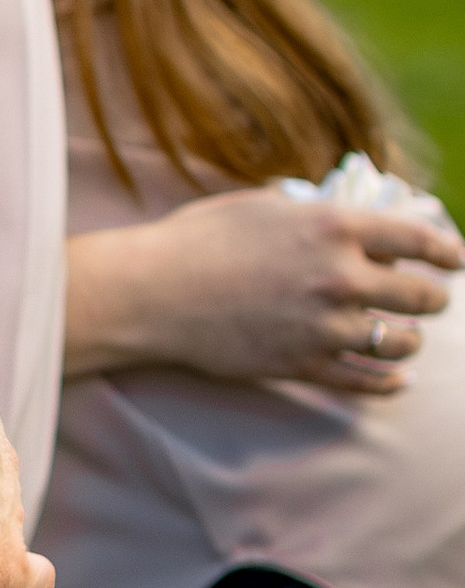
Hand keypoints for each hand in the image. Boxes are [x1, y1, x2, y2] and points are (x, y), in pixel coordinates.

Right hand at [64, 184, 462, 393]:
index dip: (447, 251)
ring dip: (409, 340)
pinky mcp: (304, 364)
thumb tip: (349, 220)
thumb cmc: (199, 239)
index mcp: (334, 227)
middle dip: (432, 298)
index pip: (419, 239)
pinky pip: (365, 381)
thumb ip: (316, 214)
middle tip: (430, 299)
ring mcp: (324, 326)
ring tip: (404, 337)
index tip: (454, 259)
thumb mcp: (264, 206)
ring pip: (401, 342)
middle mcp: (340, 276)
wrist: (153, 292)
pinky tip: (395, 379)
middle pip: (422, 295)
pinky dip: (387, 382)